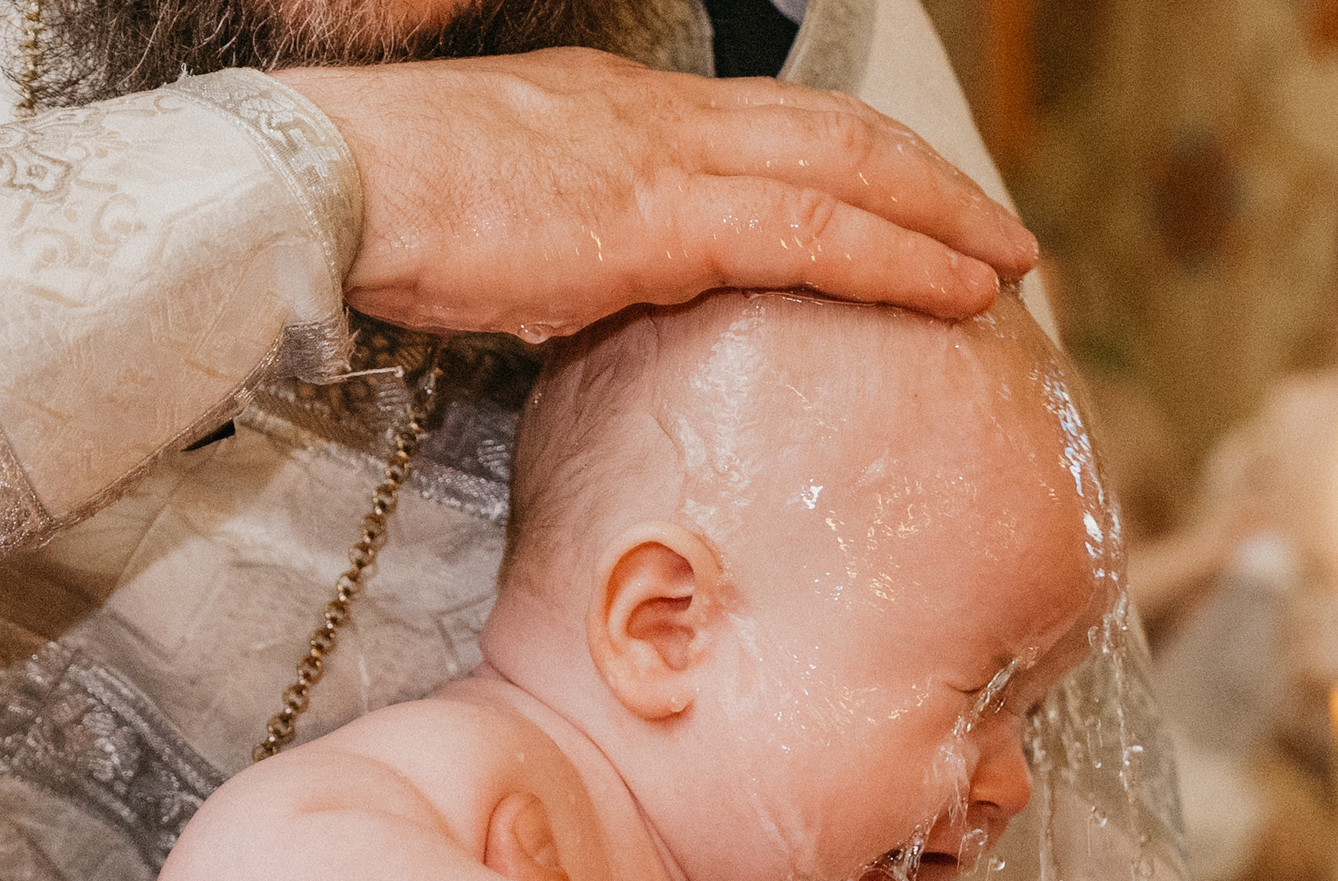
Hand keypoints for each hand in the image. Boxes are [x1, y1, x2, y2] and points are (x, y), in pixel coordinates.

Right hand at [272, 49, 1036, 336]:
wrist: (327, 188)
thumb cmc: (384, 221)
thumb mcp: (499, 233)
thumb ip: (570, 260)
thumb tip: (597, 312)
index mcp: (621, 111)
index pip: (770, 130)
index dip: (855, 165)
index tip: (910, 207)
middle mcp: (661, 114)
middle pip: (833, 135)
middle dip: (926, 180)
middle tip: (998, 231)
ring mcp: (670, 156)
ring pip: (850, 171)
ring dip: (943, 216)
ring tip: (1010, 261)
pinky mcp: (668, 217)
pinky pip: (819, 233)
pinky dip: (902, 258)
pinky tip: (961, 288)